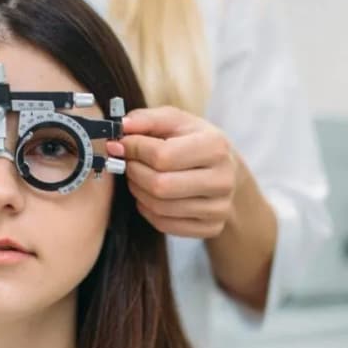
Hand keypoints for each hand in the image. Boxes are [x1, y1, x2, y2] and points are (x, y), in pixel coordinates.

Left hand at [107, 106, 237, 237]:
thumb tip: (121, 128)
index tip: (121, 145)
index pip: (163, 155)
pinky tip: (149, 195)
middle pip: (160, 185)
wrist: (226, 171)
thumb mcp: (176, 121)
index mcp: (216, 147)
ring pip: (160, 207)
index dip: (134, 150)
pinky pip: (164, 224)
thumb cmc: (195, 142)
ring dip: (138, 191)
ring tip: (138, 177)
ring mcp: (219, 208)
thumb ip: (147, 119)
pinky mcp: (211, 228)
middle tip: (128, 163)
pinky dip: (147, 209)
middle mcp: (223, 180)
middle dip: (134, 173)